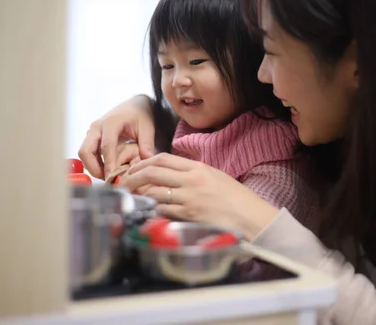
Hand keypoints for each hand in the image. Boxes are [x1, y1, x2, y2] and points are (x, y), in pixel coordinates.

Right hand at [78, 95, 154, 179]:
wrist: (135, 104)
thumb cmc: (141, 114)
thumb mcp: (147, 127)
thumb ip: (147, 143)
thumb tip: (146, 160)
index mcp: (111, 122)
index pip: (106, 146)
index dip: (108, 163)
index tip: (113, 177)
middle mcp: (97, 127)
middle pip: (85, 151)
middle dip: (94, 168)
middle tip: (109, 179)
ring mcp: (92, 132)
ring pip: (84, 154)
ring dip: (93, 167)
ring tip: (110, 176)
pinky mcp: (92, 137)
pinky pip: (88, 153)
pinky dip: (94, 163)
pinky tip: (108, 170)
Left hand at [121, 153, 279, 240]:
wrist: (250, 216)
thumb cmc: (236, 198)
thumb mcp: (215, 177)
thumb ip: (193, 174)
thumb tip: (172, 176)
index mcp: (197, 168)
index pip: (163, 158)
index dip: (144, 162)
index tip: (134, 167)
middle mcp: (191, 180)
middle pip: (153, 171)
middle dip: (134, 176)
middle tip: (125, 182)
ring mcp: (189, 198)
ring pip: (154, 191)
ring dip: (140, 193)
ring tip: (132, 197)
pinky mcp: (189, 215)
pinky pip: (163, 209)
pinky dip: (152, 209)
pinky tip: (147, 210)